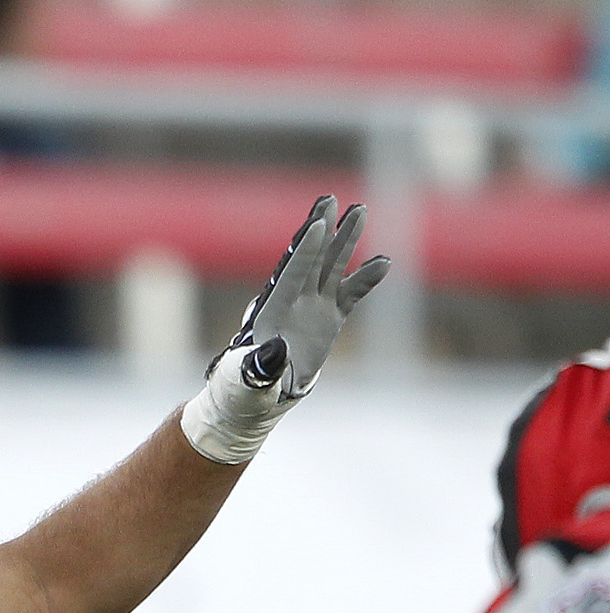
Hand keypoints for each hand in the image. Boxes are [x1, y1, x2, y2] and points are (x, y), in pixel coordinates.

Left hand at [181, 196, 389, 466]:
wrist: (258, 399)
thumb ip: (261, 367)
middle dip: (320, 231)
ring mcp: (312, 307)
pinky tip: (384, 262)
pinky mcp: (328, 318)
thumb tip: (276, 350)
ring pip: (331, 268)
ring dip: (345, 241)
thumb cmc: (242, 390)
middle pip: (309, 260)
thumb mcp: (246, 382)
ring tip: (359, 211)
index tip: (316, 226)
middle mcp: (292, 301)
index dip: (303, 252)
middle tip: (330, 200)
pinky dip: (366, 278)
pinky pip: (350, 294)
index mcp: (269, 313)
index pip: (289, 276)